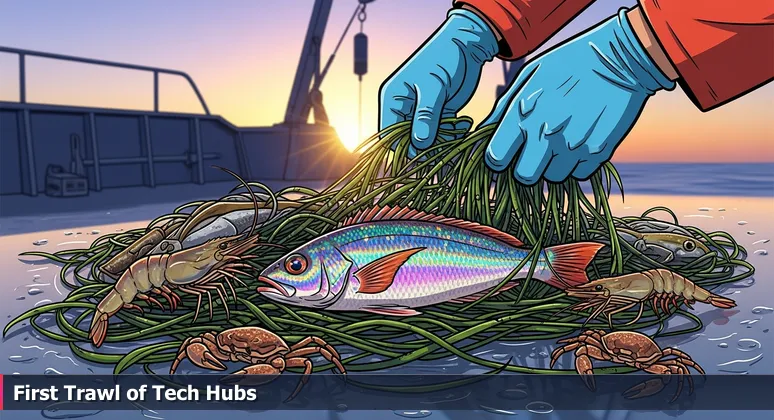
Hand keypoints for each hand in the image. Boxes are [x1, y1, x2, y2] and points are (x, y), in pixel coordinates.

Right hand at [379, 8, 498, 156]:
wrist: (466, 45)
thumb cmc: (445, 59)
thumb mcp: (434, 87)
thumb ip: (426, 115)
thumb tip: (419, 144)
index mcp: (393, 99)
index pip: (389, 134)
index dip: (402, 149)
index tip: (421, 158)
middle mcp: (403, 108)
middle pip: (408, 140)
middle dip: (425, 149)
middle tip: (444, 151)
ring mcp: (421, 112)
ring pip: (426, 139)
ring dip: (441, 142)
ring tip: (458, 136)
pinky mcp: (438, 114)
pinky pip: (440, 133)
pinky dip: (451, 135)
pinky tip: (463, 127)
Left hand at [482, 9, 675, 183]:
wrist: (618, 59)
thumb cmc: (567, 64)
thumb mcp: (528, 77)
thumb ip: (504, 108)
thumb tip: (484, 132)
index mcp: (522, 115)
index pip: (496, 159)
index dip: (499, 159)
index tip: (505, 154)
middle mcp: (546, 136)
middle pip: (524, 177)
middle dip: (525, 169)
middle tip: (533, 153)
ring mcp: (573, 147)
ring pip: (553, 178)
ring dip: (554, 165)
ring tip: (561, 140)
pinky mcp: (598, 153)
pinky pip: (579, 173)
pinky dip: (577, 163)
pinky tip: (580, 140)